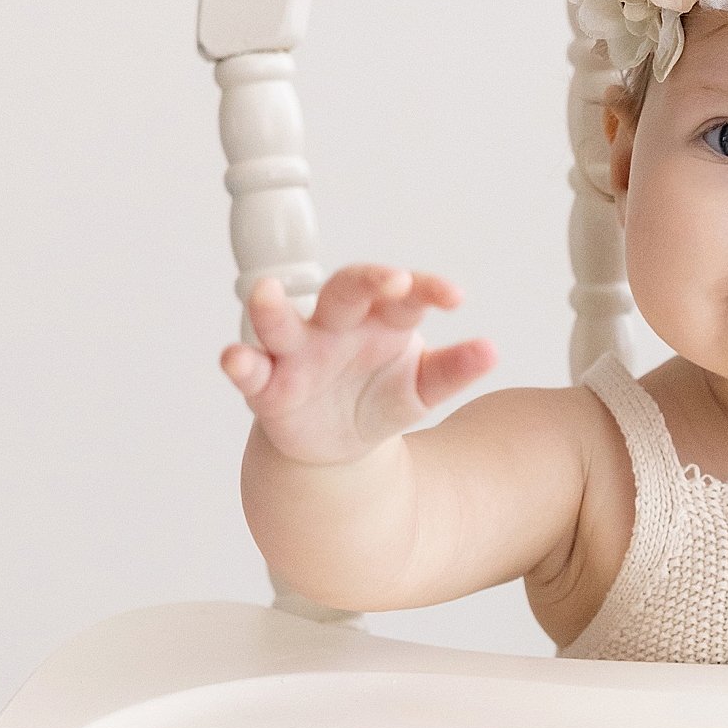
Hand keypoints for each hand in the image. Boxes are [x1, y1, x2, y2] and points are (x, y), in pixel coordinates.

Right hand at [218, 265, 496, 465]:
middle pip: (345, 290)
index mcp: (380, 319)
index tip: (455, 297)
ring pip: (281, 322)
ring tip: (268, 293)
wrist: (338, 448)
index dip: (428, 289)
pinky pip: (251, 369)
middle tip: (392, 279)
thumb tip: (491, 351)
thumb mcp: (421, 391)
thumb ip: (452, 371)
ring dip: (271, 308)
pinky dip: (239, 363)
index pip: (404, 295)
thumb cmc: (380, 399)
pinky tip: (235, 358)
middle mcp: (336, 326)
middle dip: (366, 280)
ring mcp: (298, 353)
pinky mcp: (268, 387)